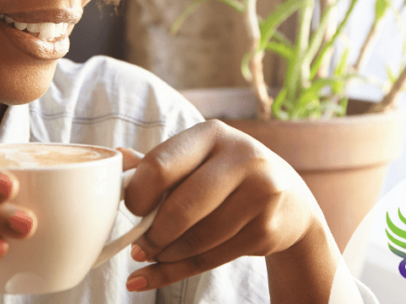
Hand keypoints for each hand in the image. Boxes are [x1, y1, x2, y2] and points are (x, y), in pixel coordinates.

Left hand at [121, 120, 338, 299]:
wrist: (290, 202)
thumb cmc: (228, 178)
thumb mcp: (198, 160)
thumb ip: (159, 162)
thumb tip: (115, 157)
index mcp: (213, 133)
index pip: (162, 165)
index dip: (138, 194)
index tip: (133, 209)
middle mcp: (242, 157)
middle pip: (181, 207)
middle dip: (153, 233)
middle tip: (138, 244)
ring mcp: (260, 193)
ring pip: (197, 238)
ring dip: (166, 255)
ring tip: (154, 255)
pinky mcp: (267, 229)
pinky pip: (213, 257)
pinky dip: (180, 270)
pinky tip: (160, 271)